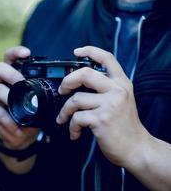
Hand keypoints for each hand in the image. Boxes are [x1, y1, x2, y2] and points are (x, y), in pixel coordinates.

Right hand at [0, 46, 38, 149]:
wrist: (18, 134)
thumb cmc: (28, 112)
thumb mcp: (36, 101)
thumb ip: (41, 93)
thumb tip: (59, 88)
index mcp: (10, 75)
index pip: (9, 57)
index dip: (16, 52)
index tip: (26, 52)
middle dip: (12, 74)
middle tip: (22, 83)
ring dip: (12, 101)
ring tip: (23, 114)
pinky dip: (9, 122)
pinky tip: (17, 129)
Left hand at [56, 46, 149, 165]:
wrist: (136, 147)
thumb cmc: (124, 125)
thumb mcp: (121, 100)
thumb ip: (106, 89)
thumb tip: (80, 83)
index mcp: (122, 83)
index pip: (107, 58)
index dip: (90, 50)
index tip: (76, 51)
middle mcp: (117, 90)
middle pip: (84, 73)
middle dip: (67, 81)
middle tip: (62, 90)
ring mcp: (110, 104)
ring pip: (75, 99)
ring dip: (65, 111)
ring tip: (64, 119)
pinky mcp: (101, 119)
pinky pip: (76, 118)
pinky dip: (71, 126)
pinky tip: (74, 132)